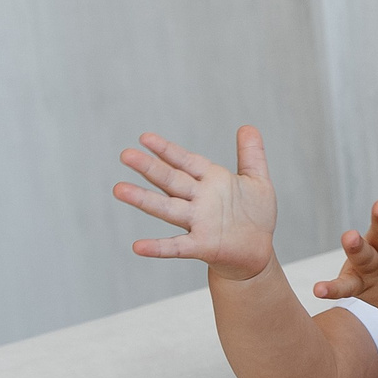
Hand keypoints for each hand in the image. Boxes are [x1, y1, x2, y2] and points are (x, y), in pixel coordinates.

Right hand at [114, 128, 279, 282]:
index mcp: (211, 180)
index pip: (185, 161)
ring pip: (168, 208)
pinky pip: (177, 247)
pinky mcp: (202, 245)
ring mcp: (198, 222)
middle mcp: (199, 199)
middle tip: (126, 155)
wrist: (256, 250)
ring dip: (144, 200)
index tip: (145, 137)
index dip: (167, 150)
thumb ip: (251, 155)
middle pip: (171, 180)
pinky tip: (138, 247)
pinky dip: (158, 247)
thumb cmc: (254, 214)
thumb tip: (248, 126)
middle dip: (149, 167)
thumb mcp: (257, 181)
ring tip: (119, 189)